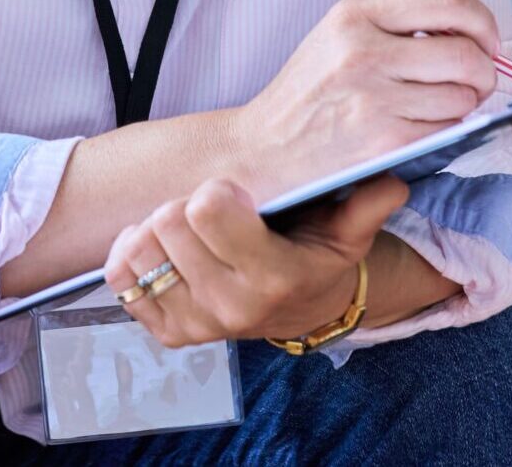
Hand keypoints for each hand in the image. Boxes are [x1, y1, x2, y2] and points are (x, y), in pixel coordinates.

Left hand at [103, 174, 408, 345]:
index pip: (207, 209)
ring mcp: (197, 324)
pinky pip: (122, 278)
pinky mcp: (170, 332)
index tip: (236, 194)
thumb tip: (389, 179)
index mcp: (274, 277)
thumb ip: (368, 202)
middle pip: (168, 222)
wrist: (303, 310)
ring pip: (140, 249)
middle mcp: (232, 307)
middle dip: (187, 205)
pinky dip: (134, 254)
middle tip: (212, 213)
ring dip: (156, 228)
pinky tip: (166, 250)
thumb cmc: (317, 257)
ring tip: (188, 230)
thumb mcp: (348, 230)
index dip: (219, 190)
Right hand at [228, 0, 503, 195]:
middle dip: (484, 70)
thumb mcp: (339, 37)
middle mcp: (363, 50)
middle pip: (465, 50)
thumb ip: (398, 26)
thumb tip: (474, 35)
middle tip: (477, 80)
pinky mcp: (382, 138)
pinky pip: (446, 129)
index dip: (481, 19)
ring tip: (443, 106)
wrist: (262, 148)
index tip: (484, 39)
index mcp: (355, 14)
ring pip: (462, 95)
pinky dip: (448, 131)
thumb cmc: (308, 93)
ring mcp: (373, 96)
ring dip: (467, 105)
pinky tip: (425, 128)